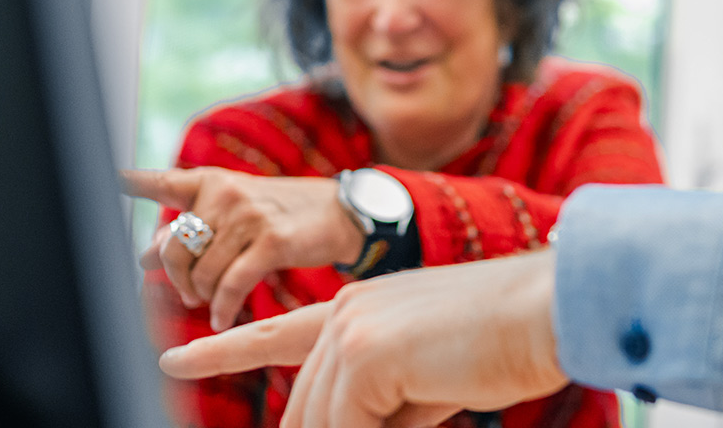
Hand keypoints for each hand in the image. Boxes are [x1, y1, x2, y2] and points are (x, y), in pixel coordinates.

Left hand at [122, 167, 367, 331]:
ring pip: (203, 271)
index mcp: (211, 182)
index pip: (164, 181)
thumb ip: (190, 230)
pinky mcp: (272, 241)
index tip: (110, 179)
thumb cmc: (280, 213)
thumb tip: (144, 256)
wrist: (339, 212)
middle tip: (188, 294)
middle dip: (176, 279)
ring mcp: (249, 216)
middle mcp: (226, 193)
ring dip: (202, 297)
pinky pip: (232, 284)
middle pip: (175, 247)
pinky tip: (223, 317)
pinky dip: (223, 307)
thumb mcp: (234, 212)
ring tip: (211, 305)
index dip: (133, 182)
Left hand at [159, 251, 568, 427]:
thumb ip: (381, 403)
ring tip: (422, 397)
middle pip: (308, 407)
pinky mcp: (366, 354)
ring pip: (322, 420)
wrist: (549, 311)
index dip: (224, 350)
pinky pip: (347, 425)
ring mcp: (351, 328)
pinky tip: (427, 408)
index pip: (278, 334)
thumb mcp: (430, 380)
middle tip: (402, 413)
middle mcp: (346, 309)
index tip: (174, 358)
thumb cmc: (506, 344)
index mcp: (361, 307)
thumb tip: (338, 426)